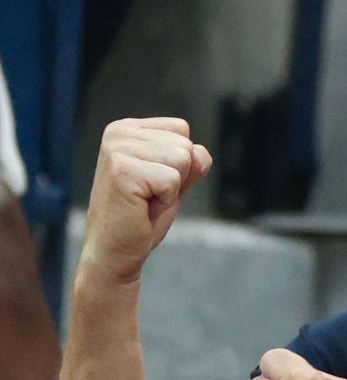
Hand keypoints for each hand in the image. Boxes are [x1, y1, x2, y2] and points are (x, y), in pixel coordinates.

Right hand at [75, 118, 212, 287]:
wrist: (115, 251)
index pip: (181, 129)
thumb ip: (191, 160)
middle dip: (177, 176)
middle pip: (184, 144)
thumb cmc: (142, 215)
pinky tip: (141, 207)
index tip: (152, 181)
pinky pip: (173, 179)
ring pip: (182, 158)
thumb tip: (198, 152)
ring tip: (145, 199)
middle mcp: (118, 133)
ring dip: (171, 188)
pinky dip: (166, 199)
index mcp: (126, 129)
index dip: (179, 162)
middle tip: (148, 195)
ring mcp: (116, 150)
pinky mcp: (122, 171)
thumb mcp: (175, 180)